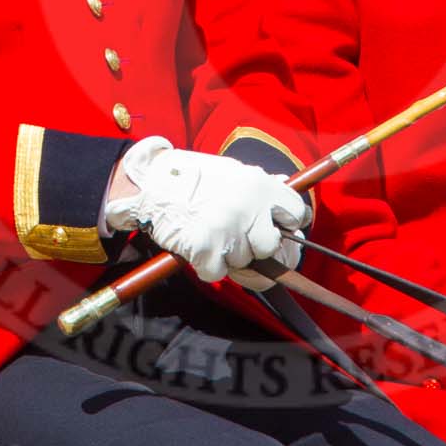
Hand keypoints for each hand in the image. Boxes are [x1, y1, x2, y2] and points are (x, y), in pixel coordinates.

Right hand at [103, 137, 310, 282]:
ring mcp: (228, 231)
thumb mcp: (232, 171)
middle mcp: (249, 208)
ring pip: (243, 262)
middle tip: (238, 240)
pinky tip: (197, 246)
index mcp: (260, 185)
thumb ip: (261, 187)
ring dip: (229, 256)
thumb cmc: (191, 177)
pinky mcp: (206, 250)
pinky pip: (218, 274)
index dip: (286, 224)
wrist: (149, 184)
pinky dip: (207, 266)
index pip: (296, 214)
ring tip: (211, 235)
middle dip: (257, 248)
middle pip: (272, 247)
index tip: (274, 227)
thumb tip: (290, 193)